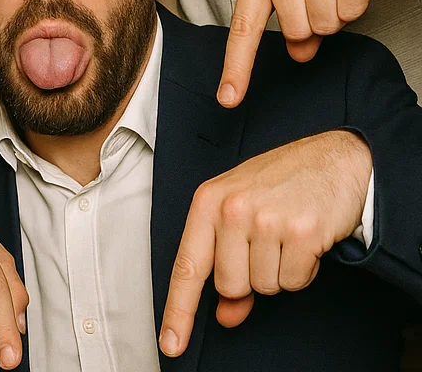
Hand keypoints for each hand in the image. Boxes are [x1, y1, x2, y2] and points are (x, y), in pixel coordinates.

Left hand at [159, 130, 371, 356]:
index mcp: (207, 201)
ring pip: (264, 286)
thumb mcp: (240, 212)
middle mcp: (231, 209)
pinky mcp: (301, 232)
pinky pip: (295, 280)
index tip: (170, 344)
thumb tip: (224, 315)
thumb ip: (225, 261)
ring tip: (286, 234)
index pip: (187, 265)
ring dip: (279, 270)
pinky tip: (306, 239)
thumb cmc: (280, 183)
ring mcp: (265, 219)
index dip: (178, 310)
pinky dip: (304, 268)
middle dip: (250, 276)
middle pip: (229, 284)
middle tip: (266, 242)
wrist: (332, 158)